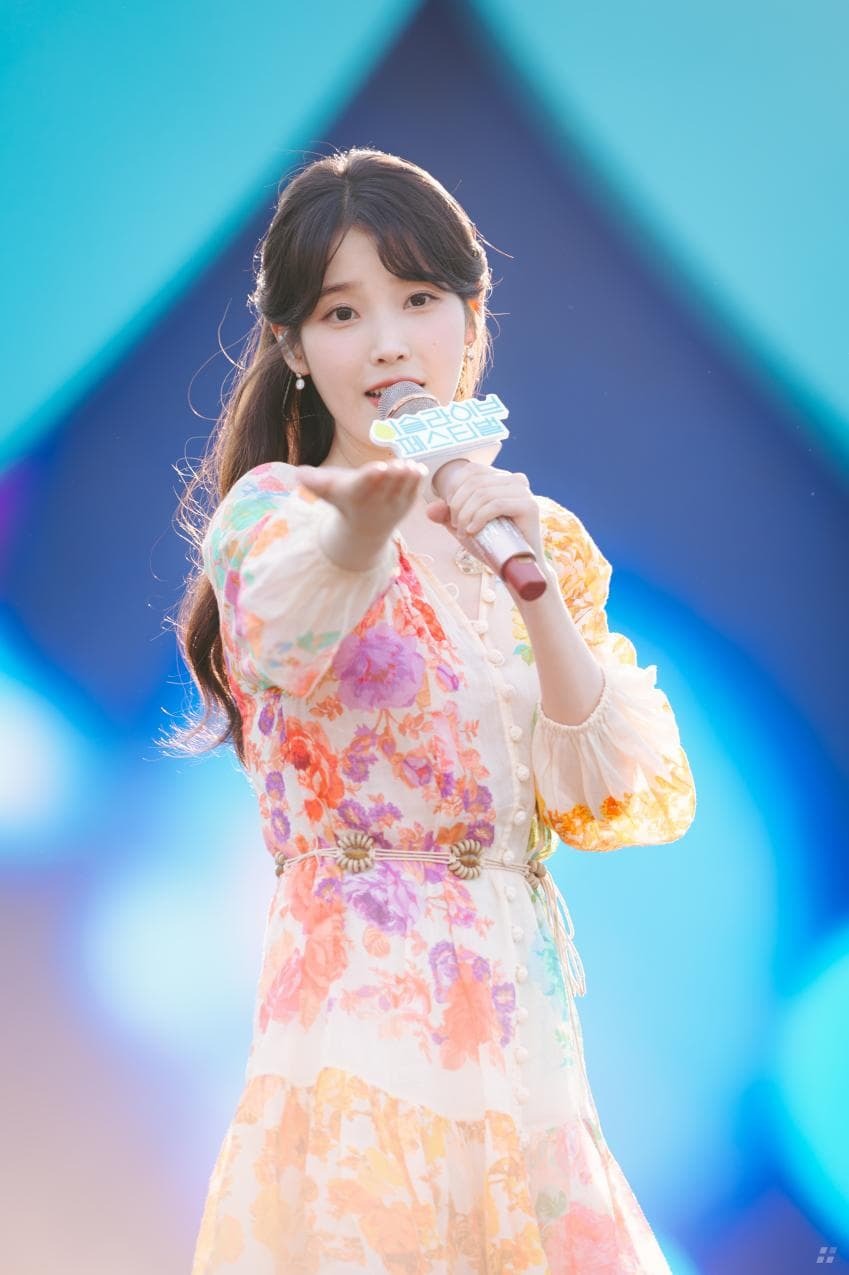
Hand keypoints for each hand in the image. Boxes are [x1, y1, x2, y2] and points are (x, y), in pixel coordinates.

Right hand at [295, 459, 427, 549]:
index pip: (364, 485)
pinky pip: (413, 492)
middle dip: (393, 475)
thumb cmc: (342, 500)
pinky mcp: (407, 505)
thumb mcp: (327, 491)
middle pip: (385, 485)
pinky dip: (417, 482)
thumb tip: (298, 474)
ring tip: (411, 466)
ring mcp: (393, 506)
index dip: (371, 476)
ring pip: (402, 489)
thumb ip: (314, 481)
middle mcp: (376, 503)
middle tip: (399, 464)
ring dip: (407, 478)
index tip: (379, 467)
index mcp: (356, 496)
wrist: (363, 528)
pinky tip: (419, 469)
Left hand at [424, 462, 545, 565]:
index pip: (471, 471)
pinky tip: (472, 530)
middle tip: (456, 527)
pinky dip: (479, 517)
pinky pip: (496, 504)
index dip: (454, 490)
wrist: (517, 569)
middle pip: (475, 483)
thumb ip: (446, 516)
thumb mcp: (463, 526)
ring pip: (483, 494)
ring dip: (466, 514)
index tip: (450, 514)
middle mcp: (515, 480)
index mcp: (501, 478)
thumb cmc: (493, 546)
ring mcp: (524, 492)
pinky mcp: (529, 506)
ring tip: (464, 532)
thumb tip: (430, 509)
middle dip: (458, 505)